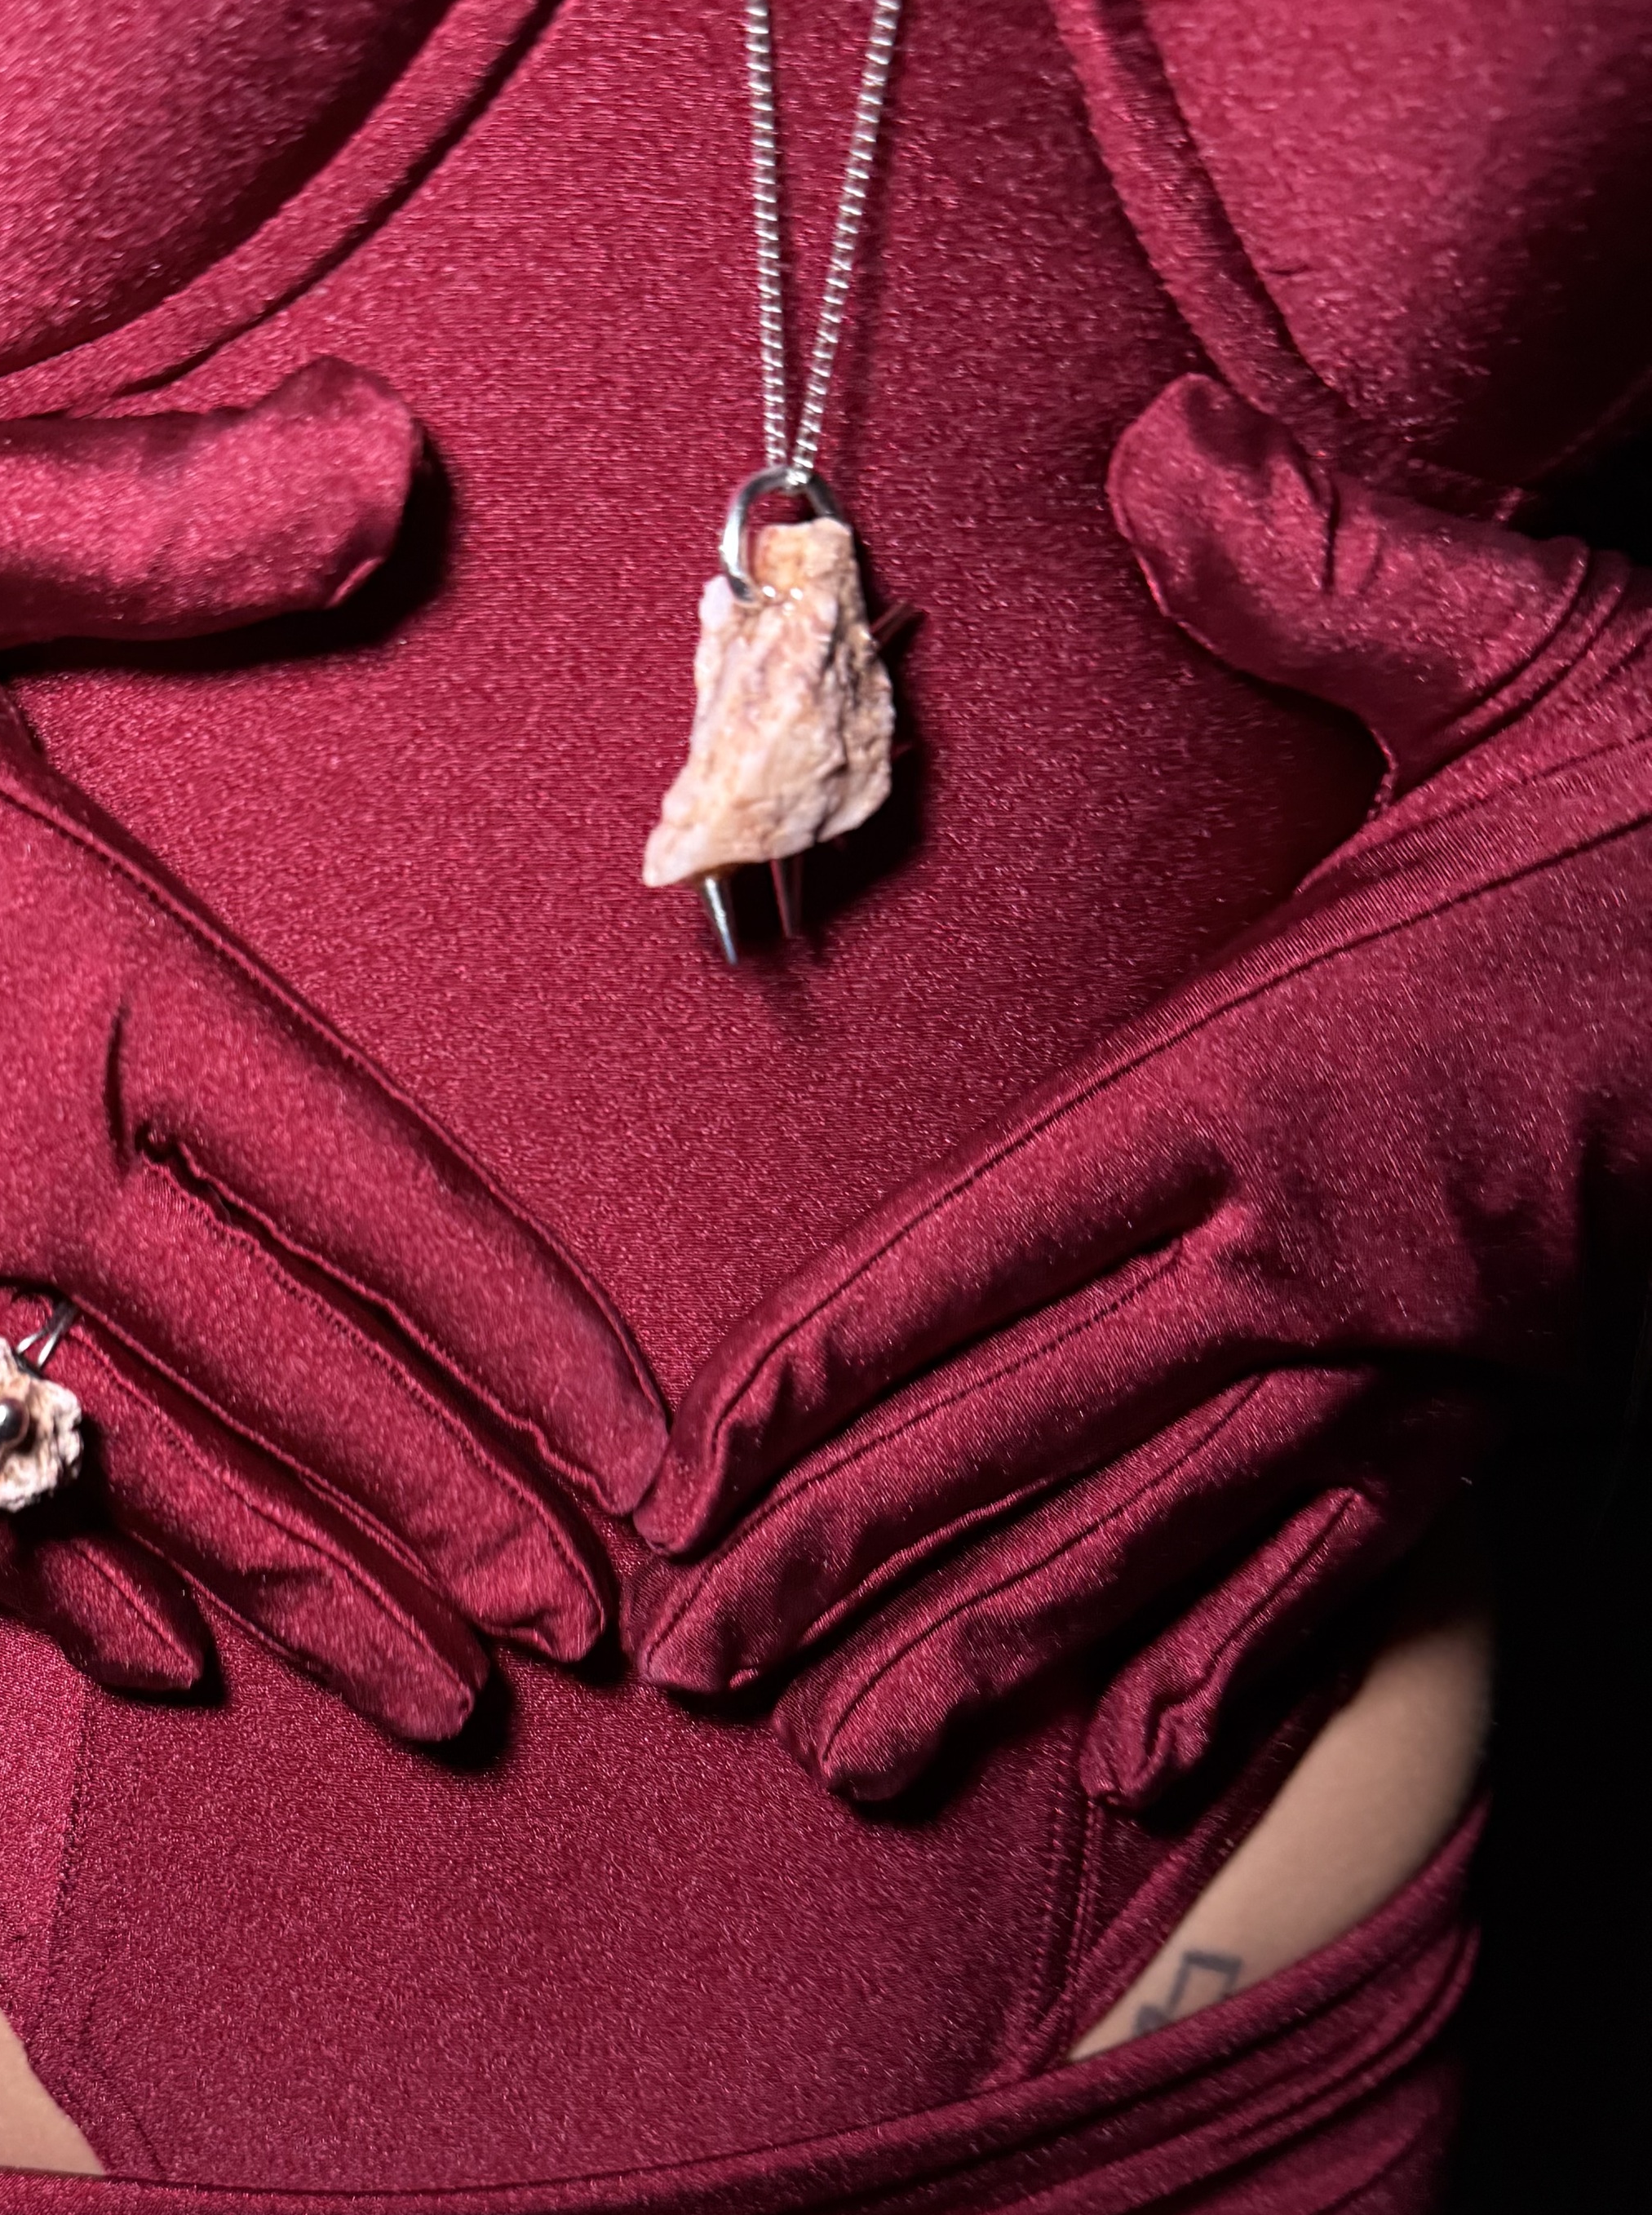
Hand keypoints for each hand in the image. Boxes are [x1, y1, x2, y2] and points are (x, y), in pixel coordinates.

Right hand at [0, 323, 661, 1738]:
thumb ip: (160, 524)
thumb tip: (385, 461)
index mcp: (73, 959)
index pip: (374, 1198)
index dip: (533, 1347)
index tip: (649, 1461)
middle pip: (283, 1377)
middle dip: (453, 1518)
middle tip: (591, 1635)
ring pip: (124, 1467)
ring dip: (293, 1592)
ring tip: (426, 1694)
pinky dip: (36, 1577)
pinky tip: (133, 1651)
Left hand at [632, 376, 1651, 1808]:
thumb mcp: (1509, 644)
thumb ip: (1304, 565)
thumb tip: (1148, 448)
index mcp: (1266, 1075)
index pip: (982, 1247)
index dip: (828, 1369)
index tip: (700, 1465)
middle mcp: (1316, 1249)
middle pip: (1029, 1428)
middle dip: (851, 1553)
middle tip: (700, 1661)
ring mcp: (1417, 1360)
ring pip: (1163, 1538)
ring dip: (1000, 1653)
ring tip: (853, 1755)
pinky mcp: (1514, 1413)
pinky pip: (1352, 1578)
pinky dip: (1241, 1672)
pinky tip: (1139, 1766)